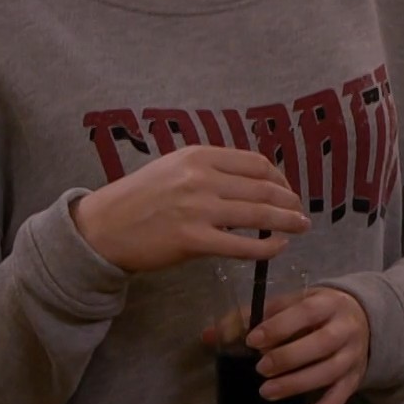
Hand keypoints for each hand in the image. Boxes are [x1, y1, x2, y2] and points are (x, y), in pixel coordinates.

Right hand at [71, 146, 309, 273]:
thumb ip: (209, 170)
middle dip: (289, 201)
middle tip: (301, 212)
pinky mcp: (192, 240)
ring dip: (287, 222)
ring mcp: (197, 209)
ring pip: (258, 215)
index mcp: (198, 155)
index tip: (286, 190)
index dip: (279, 178)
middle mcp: (200, 178)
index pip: (255, 163)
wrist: (102, 227)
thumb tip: (251, 181)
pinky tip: (277, 248)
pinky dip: (266, 248)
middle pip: (263, 188)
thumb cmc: (138, 198)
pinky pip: (242, 246)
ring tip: (300, 227)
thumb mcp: (173, 168)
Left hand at [246, 287, 370, 403]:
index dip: (279, 327)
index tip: (252, 341)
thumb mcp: (289, 304)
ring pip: (327, 374)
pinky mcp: (352, 383)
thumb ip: (250, 317)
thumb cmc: (314, 312)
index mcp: (328, 303)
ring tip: (266, 392)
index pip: (306, 312)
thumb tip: (208, 336)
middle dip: (288, 357)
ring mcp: (352, 358)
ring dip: (294, 385)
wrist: (361, 320)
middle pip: (321, 344)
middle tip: (260, 369)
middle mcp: (345, 329)